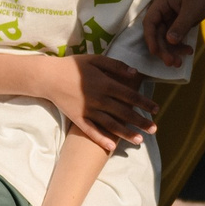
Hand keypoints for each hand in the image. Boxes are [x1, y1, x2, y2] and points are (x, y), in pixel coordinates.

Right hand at [30, 54, 153, 152]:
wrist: (48, 76)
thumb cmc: (72, 66)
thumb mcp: (95, 59)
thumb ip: (116, 65)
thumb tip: (135, 74)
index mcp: (105, 83)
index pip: (130, 95)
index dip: (144, 103)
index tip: (156, 109)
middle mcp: (98, 98)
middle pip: (124, 112)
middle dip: (140, 121)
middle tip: (154, 129)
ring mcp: (88, 110)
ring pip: (110, 124)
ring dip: (126, 133)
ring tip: (139, 140)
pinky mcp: (77, 118)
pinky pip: (91, 131)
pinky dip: (101, 139)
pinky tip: (112, 146)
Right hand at [141, 0, 204, 69]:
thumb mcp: (192, 10)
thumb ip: (180, 26)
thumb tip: (169, 42)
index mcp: (161, 4)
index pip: (150, 24)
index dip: (151, 39)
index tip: (156, 52)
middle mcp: (163, 11)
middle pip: (158, 33)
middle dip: (164, 49)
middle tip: (172, 62)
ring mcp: (172, 16)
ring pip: (167, 37)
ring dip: (172, 49)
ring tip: (180, 62)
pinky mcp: (181, 20)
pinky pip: (176, 35)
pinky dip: (180, 44)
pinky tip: (188, 51)